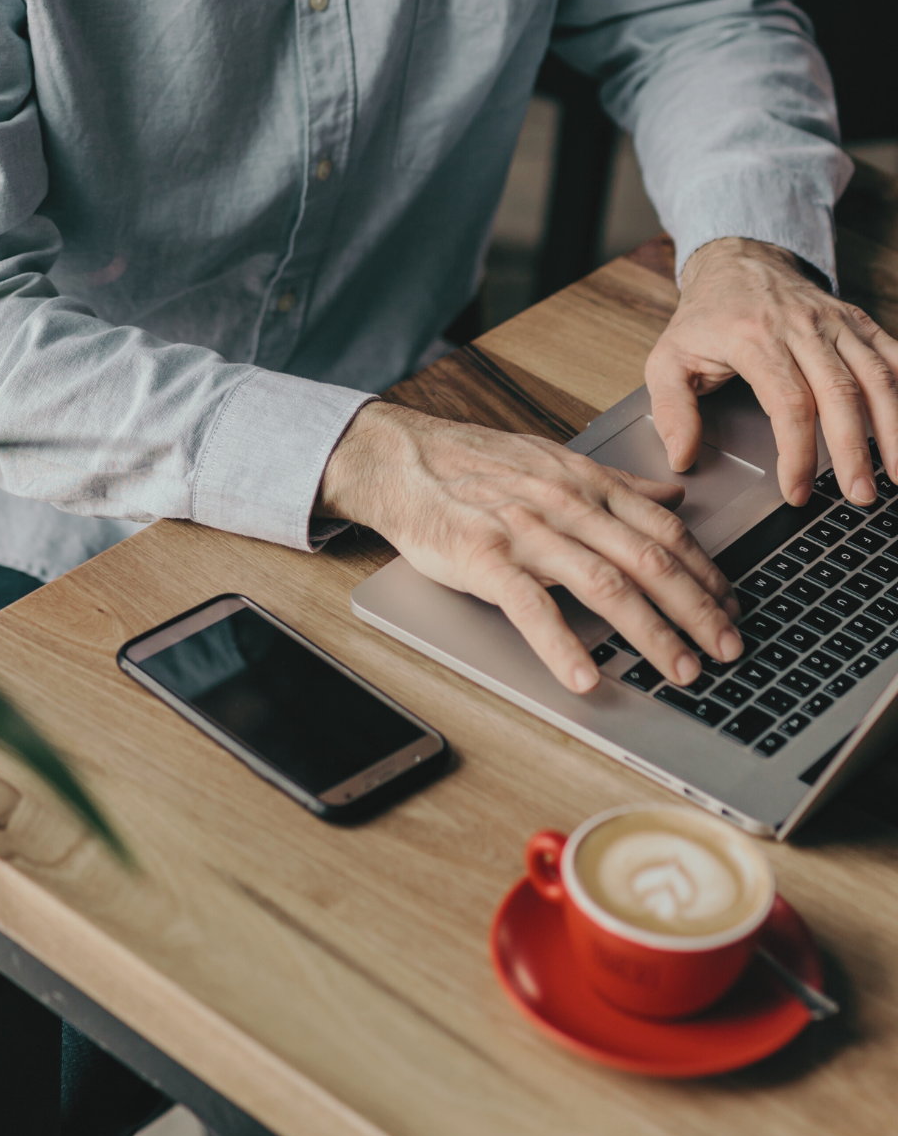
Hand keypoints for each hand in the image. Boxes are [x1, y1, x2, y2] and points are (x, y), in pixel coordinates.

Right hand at [317, 403, 742, 692]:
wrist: (403, 459)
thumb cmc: (473, 464)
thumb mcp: (554, 461)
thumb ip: (615, 484)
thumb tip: (672, 492)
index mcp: (587, 484)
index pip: (664, 529)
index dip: (705, 572)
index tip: (731, 606)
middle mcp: (566, 506)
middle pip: (649, 560)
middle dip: (697, 609)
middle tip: (728, 650)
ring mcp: (527, 532)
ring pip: (605, 584)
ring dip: (651, 631)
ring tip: (679, 669)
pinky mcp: (485, 559)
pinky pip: (531, 606)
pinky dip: (561, 644)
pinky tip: (585, 676)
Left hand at [647, 237, 897, 505]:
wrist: (737, 262)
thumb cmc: (703, 319)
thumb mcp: (666, 360)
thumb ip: (671, 410)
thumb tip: (682, 458)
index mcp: (756, 339)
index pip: (789, 404)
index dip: (797, 453)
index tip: (797, 491)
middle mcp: (803, 328)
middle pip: (841, 395)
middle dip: (854, 451)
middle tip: (859, 495)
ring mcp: (836, 323)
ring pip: (877, 376)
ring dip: (894, 428)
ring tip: (896, 475)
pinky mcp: (857, 321)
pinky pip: (893, 355)